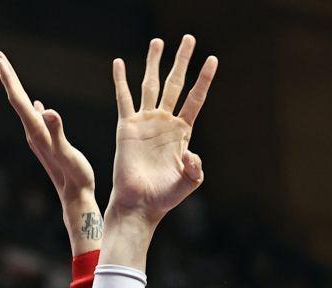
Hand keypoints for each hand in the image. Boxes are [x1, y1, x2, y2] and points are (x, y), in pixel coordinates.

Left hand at [0, 50, 95, 207]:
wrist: (76, 199)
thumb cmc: (75, 177)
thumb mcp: (68, 152)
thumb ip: (57, 132)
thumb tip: (47, 111)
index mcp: (37, 131)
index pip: (19, 100)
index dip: (10, 78)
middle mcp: (33, 134)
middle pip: (16, 101)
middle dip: (8, 78)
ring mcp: (39, 140)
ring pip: (23, 109)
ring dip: (17, 91)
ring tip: (10, 75)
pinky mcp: (47, 144)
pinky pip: (35, 120)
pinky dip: (32, 108)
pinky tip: (36, 105)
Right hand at [109, 35, 216, 226]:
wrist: (141, 204)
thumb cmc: (165, 197)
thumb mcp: (189, 183)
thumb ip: (195, 168)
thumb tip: (191, 153)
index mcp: (182, 133)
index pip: (195, 99)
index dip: (204, 80)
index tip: (212, 59)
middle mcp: (164, 123)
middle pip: (175, 84)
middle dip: (181, 61)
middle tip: (188, 38)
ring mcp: (145, 123)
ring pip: (151, 85)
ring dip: (153, 62)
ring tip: (158, 41)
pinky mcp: (127, 127)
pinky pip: (124, 98)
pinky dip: (120, 80)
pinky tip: (119, 63)